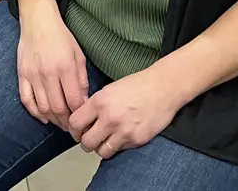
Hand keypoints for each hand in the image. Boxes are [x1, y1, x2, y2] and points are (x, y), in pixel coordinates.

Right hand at [16, 5, 88, 130]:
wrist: (37, 21)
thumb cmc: (61, 36)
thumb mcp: (78, 55)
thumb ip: (81, 79)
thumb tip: (85, 101)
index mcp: (65, 67)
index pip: (74, 101)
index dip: (80, 115)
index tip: (84, 120)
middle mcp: (48, 73)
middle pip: (58, 108)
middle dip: (67, 122)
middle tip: (74, 129)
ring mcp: (32, 75)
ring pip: (42, 107)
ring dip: (53, 120)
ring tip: (62, 124)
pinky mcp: (22, 75)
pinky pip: (26, 100)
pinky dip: (35, 112)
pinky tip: (44, 117)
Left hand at [67, 66, 187, 158]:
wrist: (163, 88)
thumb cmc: (138, 85)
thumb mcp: (109, 89)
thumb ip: (95, 105)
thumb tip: (83, 120)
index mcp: (99, 102)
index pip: (75, 123)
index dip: (73, 130)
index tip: (77, 131)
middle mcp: (109, 118)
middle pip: (86, 142)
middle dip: (85, 142)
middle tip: (89, 139)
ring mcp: (123, 131)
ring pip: (101, 151)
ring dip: (100, 148)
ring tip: (104, 140)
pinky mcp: (136, 140)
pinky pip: (119, 150)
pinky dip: (117, 146)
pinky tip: (120, 137)